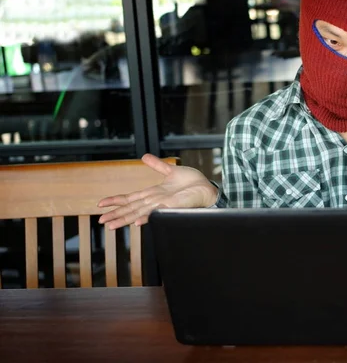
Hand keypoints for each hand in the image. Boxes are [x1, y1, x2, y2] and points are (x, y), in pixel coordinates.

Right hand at [98, 154, 217, 229]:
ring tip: (112, 225)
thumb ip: (157, 165)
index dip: (116, 201)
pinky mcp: (174, 206)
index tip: (101, 204)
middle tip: (101, 221)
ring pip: (140, 213)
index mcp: (153, 194)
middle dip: (116, 215)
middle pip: (131, 208)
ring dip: (126, 219)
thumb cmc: (192, 183)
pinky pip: (159, 212)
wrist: (208, 189)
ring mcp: (164, 205)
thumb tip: (144, 157)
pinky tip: (138, 222)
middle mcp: (156, 201)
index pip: (130, 198)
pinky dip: (148, 216)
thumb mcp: (171, 171)